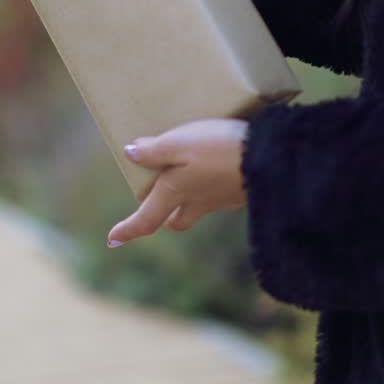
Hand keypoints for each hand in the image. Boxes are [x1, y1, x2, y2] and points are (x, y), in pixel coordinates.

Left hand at [108, 119, 248, 246]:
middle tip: (154, 202)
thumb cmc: (218, 150)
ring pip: (198, 207)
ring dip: (188, 199)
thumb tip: (130, 153)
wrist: (272, 159)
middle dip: (163, 215)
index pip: (146, 219)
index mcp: (175, 194)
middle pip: (174, 218)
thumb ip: (153, 150)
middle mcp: (197, 202)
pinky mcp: (243, 190)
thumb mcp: (178, 143)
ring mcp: (222, 199)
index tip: (111, 239)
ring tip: (185, 175)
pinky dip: (211, 186)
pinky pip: (220, 193)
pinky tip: (216, 165)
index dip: (127, 229)